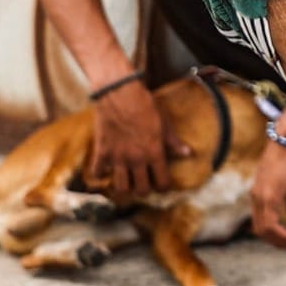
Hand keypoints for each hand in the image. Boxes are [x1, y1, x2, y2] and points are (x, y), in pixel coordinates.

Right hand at [87, 81, 187, 198]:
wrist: (120, 94)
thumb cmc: (146, 106)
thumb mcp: (164, 123)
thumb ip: (173, 142)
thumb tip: (188, 154)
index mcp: (154, 152)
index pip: (162, 182)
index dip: (163, 187)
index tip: (162, 185)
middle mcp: (136, 159)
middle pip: (141, 190)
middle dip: (144, 191)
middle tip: (144, 185)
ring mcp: (118, 158)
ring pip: (120, 187)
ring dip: (124, 188)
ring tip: (127, 182)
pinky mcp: (101, 152)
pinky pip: (97, 173)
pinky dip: (100, 174)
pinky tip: (105, 169)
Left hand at [250, 138, 285, 250]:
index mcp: (260, 193)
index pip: (263, 222)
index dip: (277, 233)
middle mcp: (256, 197)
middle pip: (261, 230)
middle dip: (280, 241)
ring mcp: (261, 197)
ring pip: (264, 230)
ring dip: (281, 240)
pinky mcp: (269, 195)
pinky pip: (270, 223)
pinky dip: (282, 233)